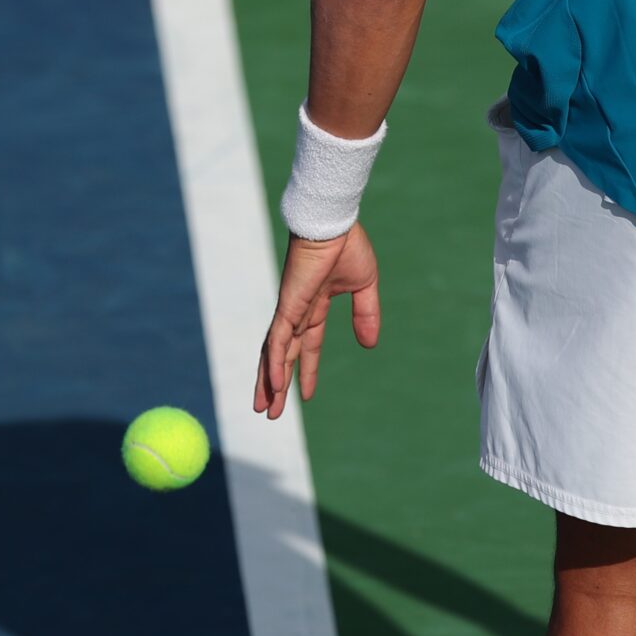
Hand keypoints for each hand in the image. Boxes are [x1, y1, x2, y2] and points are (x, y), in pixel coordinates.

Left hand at [254, 223, 380, 419]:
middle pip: (284, 356)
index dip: (304, 369)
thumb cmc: (347, 245)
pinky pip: (278, 340)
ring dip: (270, 383)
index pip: (307, 345)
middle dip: (278, 385)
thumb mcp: (364, 287)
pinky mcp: (288, 306)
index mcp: (314, 305)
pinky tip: (274, 384)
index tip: (303, 395)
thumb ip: (366, 315)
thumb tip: (370, 345)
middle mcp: (297, 311)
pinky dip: (274, 363)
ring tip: (265, 410)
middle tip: (270, 412)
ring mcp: (289, 310)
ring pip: (275, 354)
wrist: (334, 223)